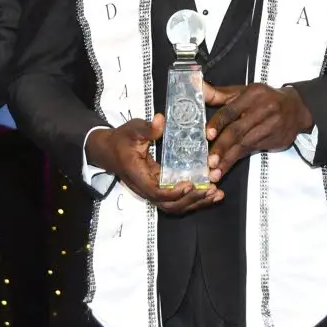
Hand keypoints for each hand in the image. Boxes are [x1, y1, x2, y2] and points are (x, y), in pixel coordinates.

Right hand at [87, 115, 221, 214]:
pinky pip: (177, 200)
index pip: (156, 192)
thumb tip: (160, 120)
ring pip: (175, 206)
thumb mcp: (132, 130)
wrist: (109, 150)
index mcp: (139, 175)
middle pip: (169, 205)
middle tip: (211, 188)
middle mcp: (146, 188)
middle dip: (191, 199)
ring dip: (196, 202)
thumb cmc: (121, 140)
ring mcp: (153, 191)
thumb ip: (147, 128)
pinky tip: (211, 194)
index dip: (174, 192)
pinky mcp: (160, 189)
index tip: (190, 183)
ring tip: (216, 194)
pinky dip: (194, 199)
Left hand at [204, 83, 313, 182]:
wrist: (297, 108)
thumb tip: (198, 87)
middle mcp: (262, 110)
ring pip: (244, 145)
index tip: (208, 135)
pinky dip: (236, 160)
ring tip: (215, 172)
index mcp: (252, 95)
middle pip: (238, 130)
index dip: (218, 123)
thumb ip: (220, 94)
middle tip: (209, 161)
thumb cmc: (265, 99)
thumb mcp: (244, 92)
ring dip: (228, 159)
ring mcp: (270, 126)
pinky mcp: (274, 140)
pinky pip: (251, 151)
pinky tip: (225, 168)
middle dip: (222, 147)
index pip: (231, 110)